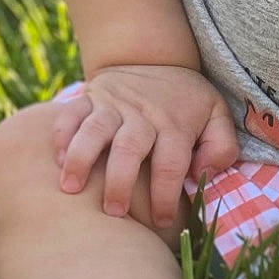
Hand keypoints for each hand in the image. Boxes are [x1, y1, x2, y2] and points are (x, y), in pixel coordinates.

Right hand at [52, 65, 238, 230]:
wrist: (151, 56)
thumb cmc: (185, 99)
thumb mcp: (216, 114)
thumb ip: (222, 145)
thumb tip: (204, 172)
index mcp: (174, 124)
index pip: (171, 164)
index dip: (165, 196)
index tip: (161, 222)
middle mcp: (141, 114)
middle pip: (129, 148)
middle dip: (119, 183)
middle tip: (112, 213)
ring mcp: (112, 104)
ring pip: (94, 130)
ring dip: (80, 159)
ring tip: (70, 188)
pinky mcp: (90, 96)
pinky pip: (70, 113)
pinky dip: (61, 135)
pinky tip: (56, 160)